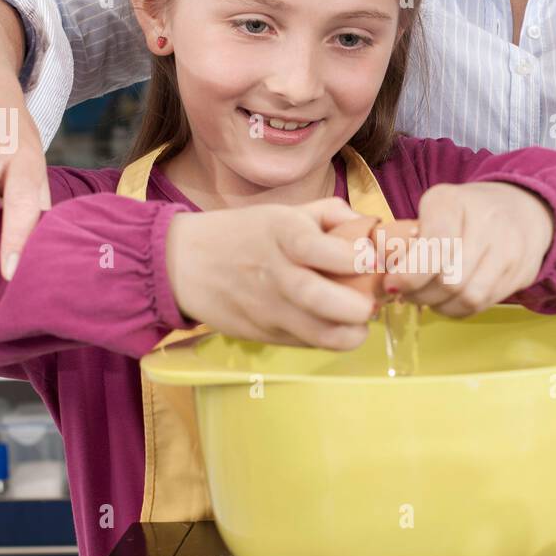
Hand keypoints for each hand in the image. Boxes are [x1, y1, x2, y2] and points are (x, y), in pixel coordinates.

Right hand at [168, 198, 379, 349]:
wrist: (184, 264)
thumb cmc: (244, 234)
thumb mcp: (283, 212)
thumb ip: (330, 214)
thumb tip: (370, 229)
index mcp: (281, 232)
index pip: (319, 248)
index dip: (354, 257)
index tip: (371, 260)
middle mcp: (274, 272)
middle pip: (317, 297)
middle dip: (356, 307)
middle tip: (371, 304)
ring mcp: (267, 308)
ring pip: (316, 332)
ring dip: (348, 334)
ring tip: (359, 324)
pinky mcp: (262, 334)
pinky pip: (304, 343)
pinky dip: (327, 340)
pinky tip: (335, 328)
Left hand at [389, 181, 553, 317]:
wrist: (523, 209)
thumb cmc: (465, 212)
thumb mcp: (434, 210)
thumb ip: (407, 238)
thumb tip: (382, 269)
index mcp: (453, 202)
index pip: (433, 248)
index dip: (409, 275)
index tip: (392, 284)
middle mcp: (487, 222)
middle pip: (449, 279)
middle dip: (420, 294)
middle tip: (407, 293)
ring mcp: (509, 248)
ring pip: (468, 297)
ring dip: (440, 305)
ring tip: (428, 297)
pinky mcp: (521, 272)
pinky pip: (482, 304)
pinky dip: (459, 308)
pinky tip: (449, 299)